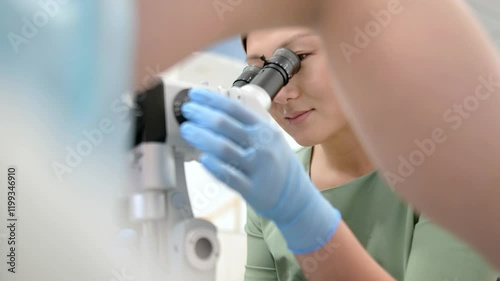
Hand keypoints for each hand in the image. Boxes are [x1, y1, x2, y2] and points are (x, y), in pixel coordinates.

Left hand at [180, 88, 340, 253]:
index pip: (235, 108)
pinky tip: (202, 158)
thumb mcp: (271, 138)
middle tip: (187, 110)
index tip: (196, 94)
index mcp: (265, 130)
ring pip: (223, 148)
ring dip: (201, 137)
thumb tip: (217, 111)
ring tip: (188, 130)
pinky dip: (213, 166)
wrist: (295, 197)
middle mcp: (262, 146)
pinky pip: (229, 176)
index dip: (212, 99)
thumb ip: (248, 126)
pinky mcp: (252, 189)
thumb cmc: (278, 165)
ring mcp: (257, 168)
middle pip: (226, 125)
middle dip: (202, 114)